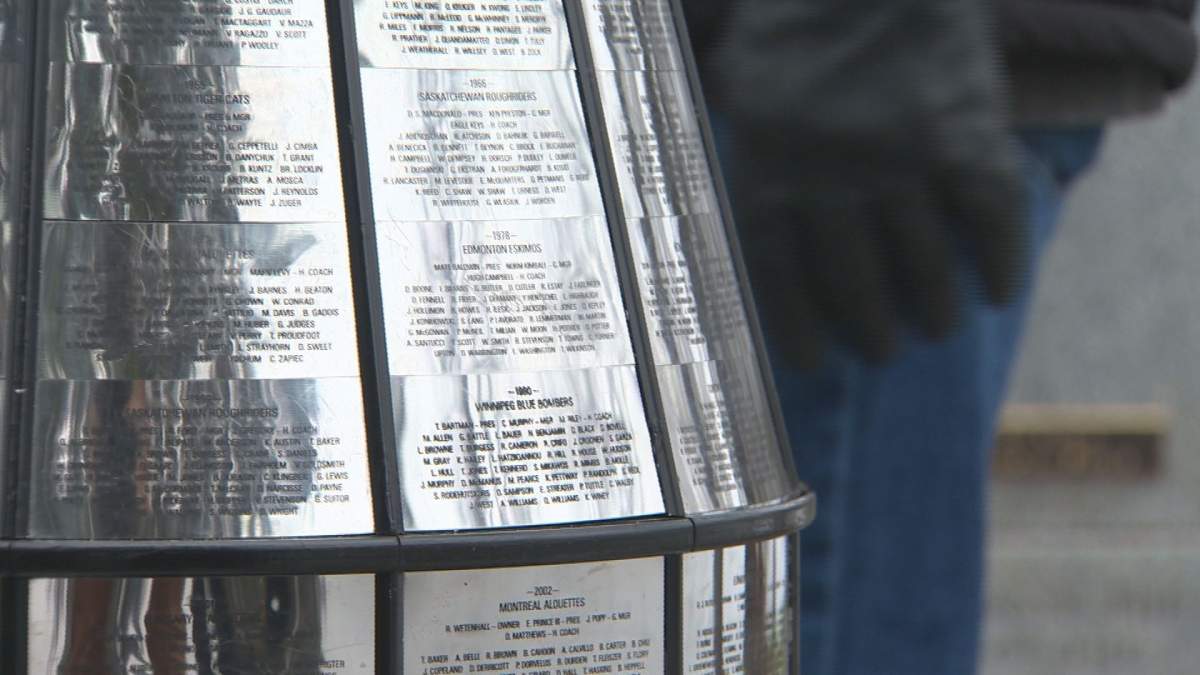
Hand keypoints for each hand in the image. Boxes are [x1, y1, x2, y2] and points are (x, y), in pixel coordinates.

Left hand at [718, 0, 1025, 364]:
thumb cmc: (790, 13)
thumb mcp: (736, 81)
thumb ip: (742, 148)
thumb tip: (739, 205)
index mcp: (766, 166)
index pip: (778, 276)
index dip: (800, 327)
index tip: (816, 362)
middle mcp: (829, 176)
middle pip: (854, 285)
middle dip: (872, 331)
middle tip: (884, 350)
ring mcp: (898, 157)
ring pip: (924, 264)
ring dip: (934, 310)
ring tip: (937, 327)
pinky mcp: (961, 129)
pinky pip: (989, 215)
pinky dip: (1001, 259)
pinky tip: (1001, 288)